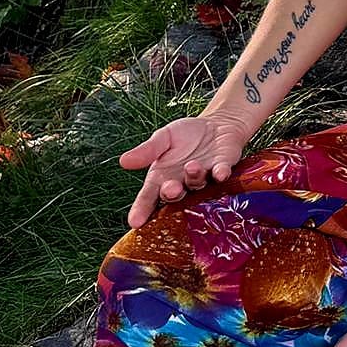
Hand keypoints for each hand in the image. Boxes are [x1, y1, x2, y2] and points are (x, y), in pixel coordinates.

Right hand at [118, 111, 251, 227]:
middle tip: (169, 189)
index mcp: (162, 178)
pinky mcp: (223, 170)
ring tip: (191, 166)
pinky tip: (219, 173)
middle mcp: (182, 184)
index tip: (135, 222)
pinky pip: (221, 175)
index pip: (148, 197)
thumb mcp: (163, 137)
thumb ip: (148, 150)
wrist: (217, 124)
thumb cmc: (186, 135)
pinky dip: (220, 174)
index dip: (141, 210)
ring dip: (194, 178)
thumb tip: (123, 161)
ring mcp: (204, 179)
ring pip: (197, 185)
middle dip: (171, 194)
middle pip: (174, 196)